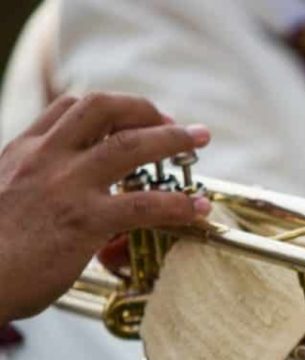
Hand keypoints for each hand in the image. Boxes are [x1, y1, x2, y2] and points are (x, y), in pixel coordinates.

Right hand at [0, 93, 211, 324]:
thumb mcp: (8, 202)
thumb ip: (39, 192)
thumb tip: (71, 208)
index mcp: (24, 152)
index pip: (69, 108)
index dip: (109, 106)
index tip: (134, 116)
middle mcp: (45, 159)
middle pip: (101, 107)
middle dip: (144, 108)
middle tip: (173, 122)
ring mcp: (66, 186)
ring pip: (129, 145)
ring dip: (171, 138)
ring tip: (198, 139)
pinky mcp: (85, 220)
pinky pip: (144, 204)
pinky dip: (178, 203)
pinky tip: (197, 207)